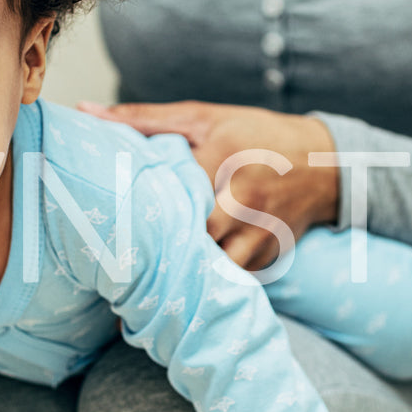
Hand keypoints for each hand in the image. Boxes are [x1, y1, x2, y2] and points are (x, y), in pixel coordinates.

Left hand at [79, 100, 338, 270]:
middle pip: (185, 240)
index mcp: (217, 161)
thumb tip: (85, 109)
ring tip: (137, 302)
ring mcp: (255, 234)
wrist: (325, 163)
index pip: (164, 197)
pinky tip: (178, 296)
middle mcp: (238, 201)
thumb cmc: (255, 134)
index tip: (98, 241)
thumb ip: (142, 118)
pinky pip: (230, 280)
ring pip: (208, 270)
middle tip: (108, 281)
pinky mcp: (266, 257)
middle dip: (151, 260)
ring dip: (178, 282)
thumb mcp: (202, 117)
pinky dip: (206, 286)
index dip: (131, 221)